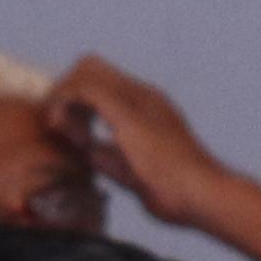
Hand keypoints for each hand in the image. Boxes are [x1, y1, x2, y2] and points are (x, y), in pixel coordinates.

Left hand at [47, 56, 243, 232]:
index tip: (69, 131)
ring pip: (86, 71)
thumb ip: (111, 159)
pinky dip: (66, 104)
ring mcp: (137, 100)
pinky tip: (64, 130)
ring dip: (63, 96)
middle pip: (92, 66)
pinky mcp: (128, 113)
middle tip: (57, 124)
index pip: (104, 83)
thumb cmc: (177, 193)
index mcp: (148, 107)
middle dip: (66, 90)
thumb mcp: (134, 173)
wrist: (203, 194)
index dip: (78, 100)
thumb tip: (90, 153)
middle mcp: (143, 95)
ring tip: (58, 126)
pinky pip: (85, 89)